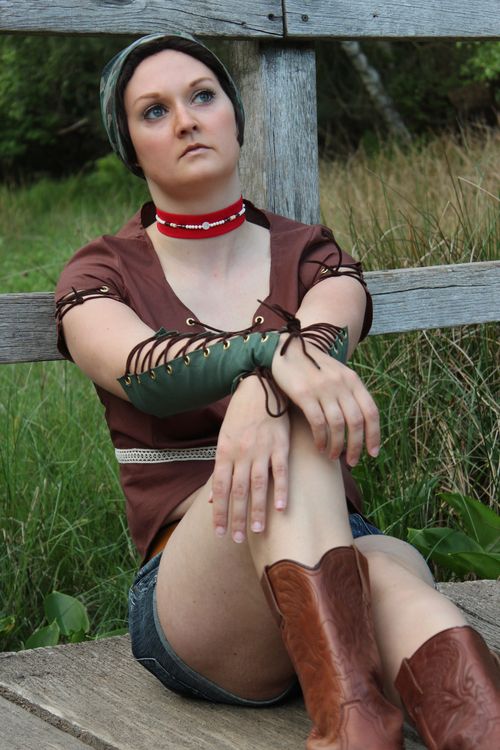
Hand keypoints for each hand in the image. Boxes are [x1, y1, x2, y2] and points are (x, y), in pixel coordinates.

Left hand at [211, 375, 289, 542]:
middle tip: (236, 539)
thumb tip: (211, 499)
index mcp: (225, 453)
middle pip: (237, 491)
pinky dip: (280, 489)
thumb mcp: (224, 440)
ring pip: (257, 485)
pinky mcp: (280, 445)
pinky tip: (281, 508)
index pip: (220, 488)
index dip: (219, 512)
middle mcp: (241, 454)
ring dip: (256, 510)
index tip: (219, 532)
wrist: (260, 387)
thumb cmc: (241, 416)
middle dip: (236, 517)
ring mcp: (261, 450)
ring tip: (256, 531)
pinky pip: (280, 471)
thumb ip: (220, 470)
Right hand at [271, 335, 379, 466]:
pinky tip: (320, 447)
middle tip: (353, 462)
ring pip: (338, 425)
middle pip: (356, 421)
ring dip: (337, 445)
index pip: (371, 411)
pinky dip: (321, 438)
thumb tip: (360, 424)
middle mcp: (341, 383)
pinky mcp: (304, 394)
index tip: (373, 453)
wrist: (286, 350)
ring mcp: (323, 388)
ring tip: (333, 456)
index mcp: (353, 380)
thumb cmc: (312, 368)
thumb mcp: (337, 375)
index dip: (374, 435)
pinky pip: (318, 422)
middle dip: (356, 446)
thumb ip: (348, 394)